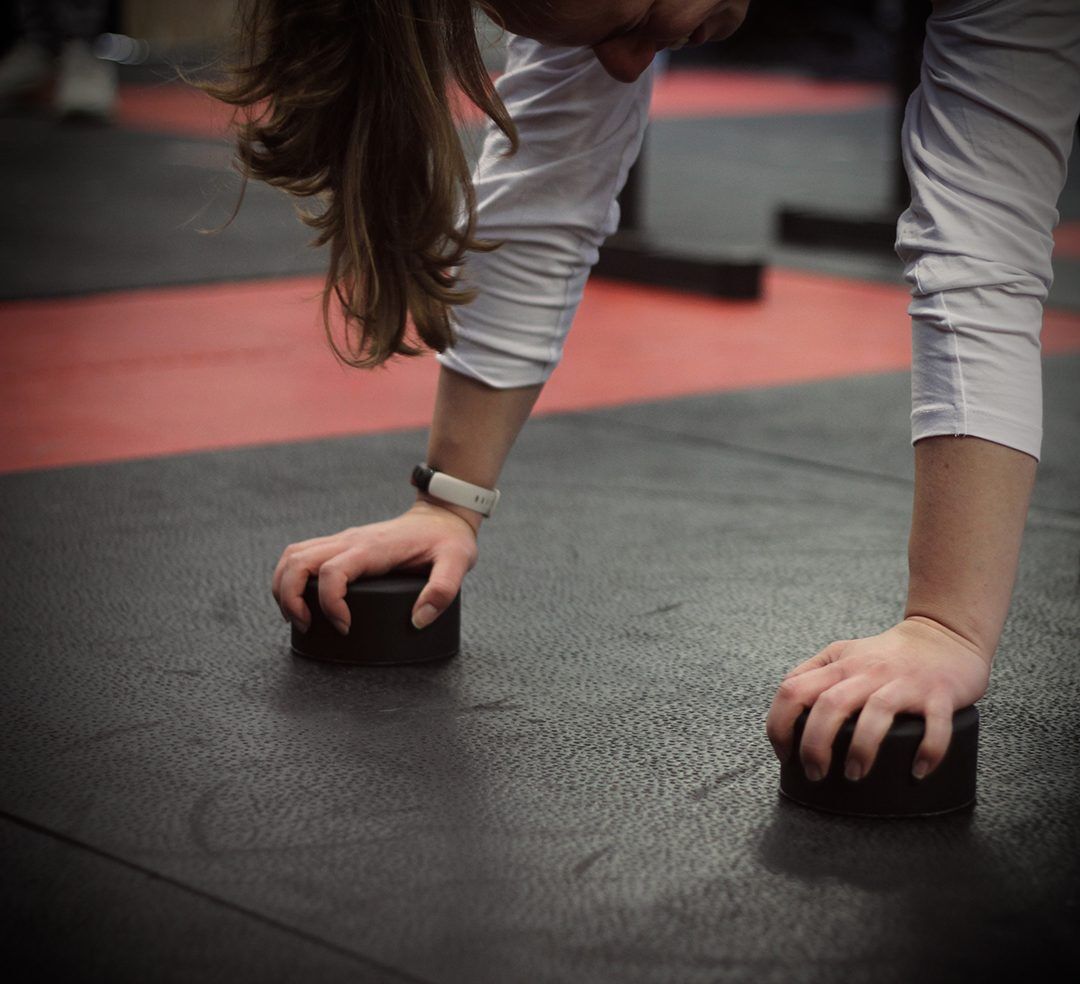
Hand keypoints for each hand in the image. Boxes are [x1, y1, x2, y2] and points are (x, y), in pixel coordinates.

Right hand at [271, 500, 478, 635]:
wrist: (442, 515)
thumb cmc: (448, 539)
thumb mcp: (457, 562)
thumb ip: (442, 590)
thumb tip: (418, 621)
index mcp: (373, 547)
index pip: (333, 572)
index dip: (330, 603)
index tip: (345, 627)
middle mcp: (351, 540)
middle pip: (298, 562)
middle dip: (291, 598)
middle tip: (306, 626)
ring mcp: (342, 540)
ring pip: (293, 557)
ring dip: (284, 587)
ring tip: (299, 617)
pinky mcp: (341, 545)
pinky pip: (302, 555)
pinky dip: (291, 578)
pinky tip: (302, 599)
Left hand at [765, 616, 990, 781]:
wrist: (945, 635)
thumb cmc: (889, 652)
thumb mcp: (843, 652)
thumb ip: (813, 671)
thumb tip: (786, 697)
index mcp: (840, 666)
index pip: (793, 690)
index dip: (780, 725)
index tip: (785, 754)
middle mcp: (869, 672)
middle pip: (829, 705)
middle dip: (816, 744)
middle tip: (815, 773)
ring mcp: (904, 683)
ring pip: (876, 712)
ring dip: (862, 749)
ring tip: (854, 774)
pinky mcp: (939, 695)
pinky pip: (935, 725)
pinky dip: (928, 750)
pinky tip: (918, 770)